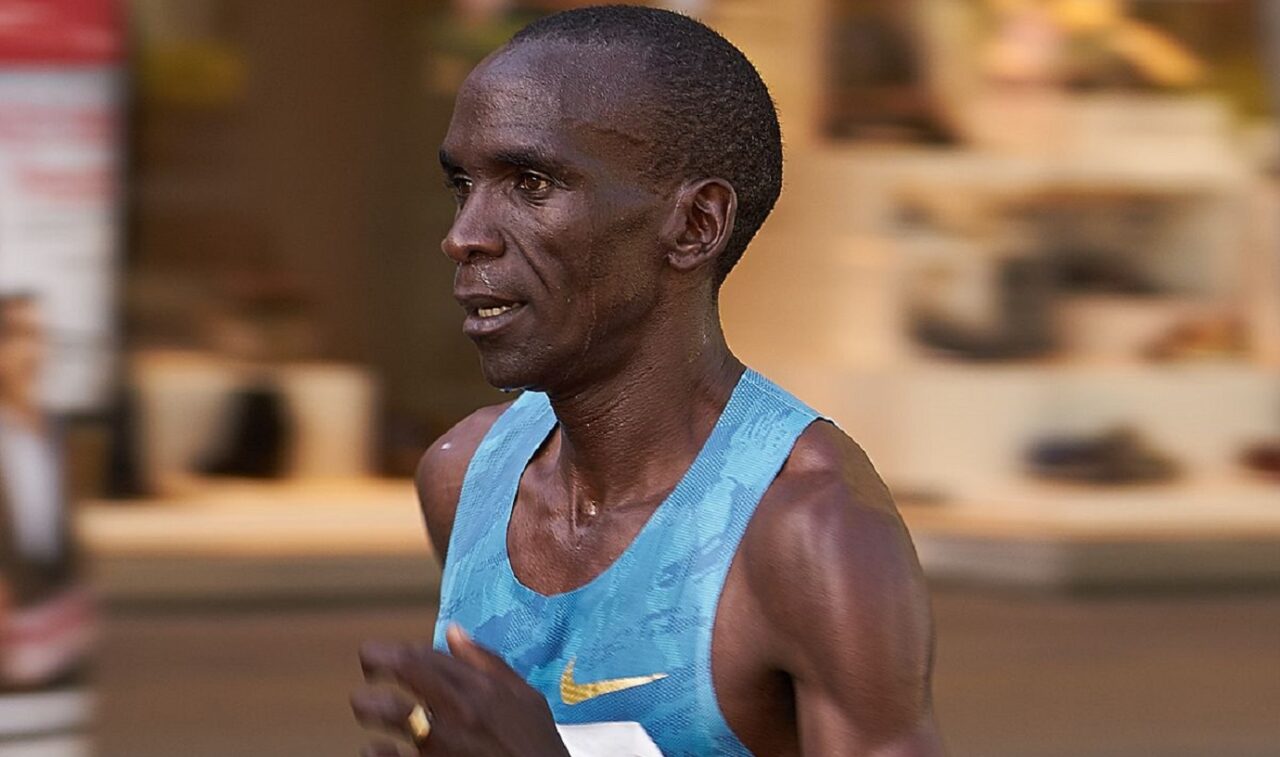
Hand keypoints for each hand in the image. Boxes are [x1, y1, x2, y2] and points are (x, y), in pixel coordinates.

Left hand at [351, 624, 569, 756]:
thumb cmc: (534, 745)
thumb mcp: (525, 698)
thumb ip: (488, 664)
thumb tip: (454, 633)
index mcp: (481, 689)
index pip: (428, 653)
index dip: (397, 649)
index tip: (385, 653)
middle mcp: (458, 710)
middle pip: (403, 670)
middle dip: (375, 664)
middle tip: (369, 672)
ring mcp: (440, 743)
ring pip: (386, 712)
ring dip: (369, 706)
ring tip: (366, 708)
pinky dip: (374, 751)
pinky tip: (374, 748)